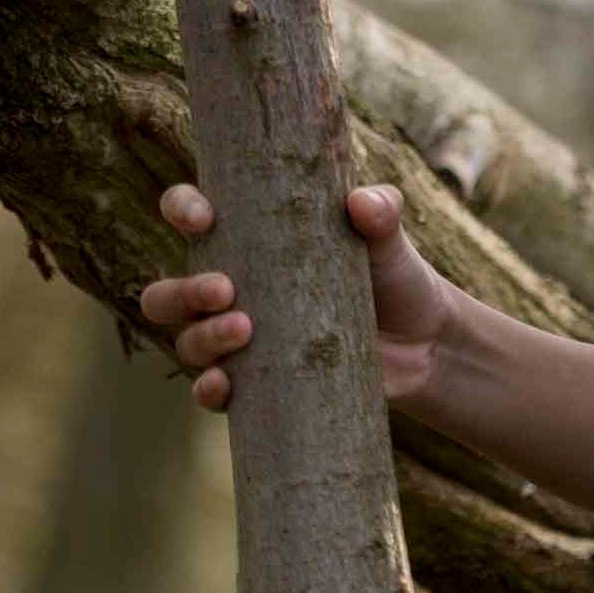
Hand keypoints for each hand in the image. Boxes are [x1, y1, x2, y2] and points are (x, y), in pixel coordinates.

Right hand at [137, 181, 456, 411]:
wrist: (423, 345)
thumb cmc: (395, 276)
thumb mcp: (388, 240)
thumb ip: (380, 212)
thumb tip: (363, 202)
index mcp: (248, 239)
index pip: (190, 215)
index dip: (181, 208)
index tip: (204, 217)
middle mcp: (230, 289)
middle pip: (169, 292)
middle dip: (183, 290)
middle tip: (225, 288)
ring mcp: (238, 340)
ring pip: (187, 340)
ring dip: (203, 337)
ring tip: (246, 329)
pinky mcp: (255, 383)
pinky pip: (210, 390)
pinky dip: (208, 388)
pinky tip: (224, 384)